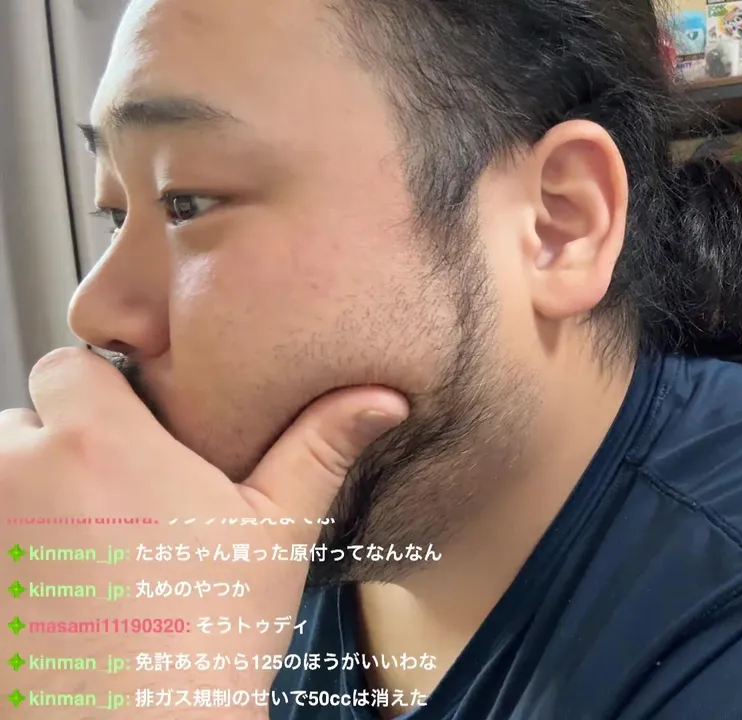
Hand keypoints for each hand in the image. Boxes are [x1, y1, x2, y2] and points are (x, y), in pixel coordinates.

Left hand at [0, 348, 406, 717]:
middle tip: (121, 506)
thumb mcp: (278, 531)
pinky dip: (16, 555)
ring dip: (28, 500)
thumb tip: (384, 397)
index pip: (65, 365)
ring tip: (90, 553)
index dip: (98, 394)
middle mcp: (19, 472)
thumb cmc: (213, 634)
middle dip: (60, 451)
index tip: (132, 435)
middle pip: (25, 425)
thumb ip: (319, 448)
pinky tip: (68, 594)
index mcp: (98, 441)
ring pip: (1, 481)